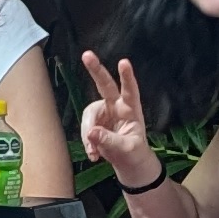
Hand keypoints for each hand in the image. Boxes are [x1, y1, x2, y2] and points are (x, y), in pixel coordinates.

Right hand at [74, 51, 159, 183]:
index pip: (130, 90)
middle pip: (105, 85)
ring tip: (94, 151)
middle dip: (95, 70)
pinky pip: (85, 128)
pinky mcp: (94, 122)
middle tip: (87, 55)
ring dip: (88, 134)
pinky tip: (94, 154)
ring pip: (89, 115)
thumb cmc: (133, 153)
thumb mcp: (126, 149)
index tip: (124, 62)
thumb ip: (110, 140)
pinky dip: (87, 142)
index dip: (127, 77)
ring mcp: (104, 112)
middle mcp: (116, 106)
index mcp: (131, 109)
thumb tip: (91, 132)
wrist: (127, 162)